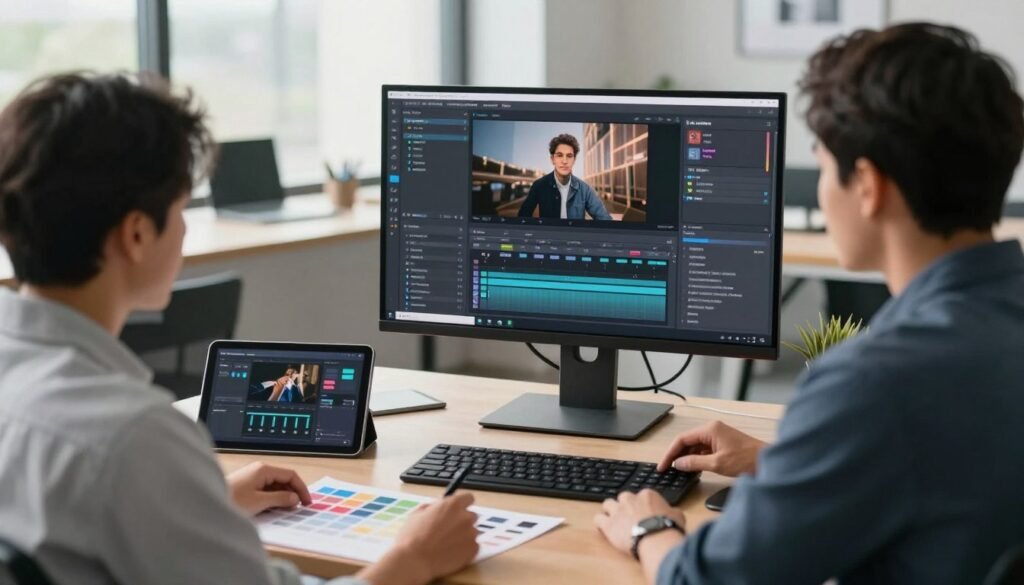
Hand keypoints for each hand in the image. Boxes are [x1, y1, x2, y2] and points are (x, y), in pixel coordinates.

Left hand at [226, 462, 311, 515]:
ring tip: (285, 510)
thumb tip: (294, 498)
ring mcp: (252, 477)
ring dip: (282, 496)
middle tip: (297, 507)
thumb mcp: (260, 502)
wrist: (206, 506)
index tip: (306, 501)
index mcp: (263, 469)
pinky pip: (266, 490)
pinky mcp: (246, 485)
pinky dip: (272, 498)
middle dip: (292, 492)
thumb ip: (280, 498)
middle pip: (283, 479)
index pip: (291, 474)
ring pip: (275, 485)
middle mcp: (259, 470)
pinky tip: (272, 508)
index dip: (301, 488)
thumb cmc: (230, 500)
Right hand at [358, 492, 478, 584]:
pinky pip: (473, 547)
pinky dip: (465, 550)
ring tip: (447, 545)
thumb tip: (438, 507)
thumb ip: (433, 507)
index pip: (468, 498)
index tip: (458, 510)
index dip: (462, 504)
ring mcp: (471, 534)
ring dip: (463, 536)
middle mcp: (465, 517)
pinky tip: (451, 554)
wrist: (414, 560)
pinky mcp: (473, 550)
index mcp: (453, 504)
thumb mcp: (418, 513)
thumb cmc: (412, 536)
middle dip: (462, 522)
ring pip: (472, 532)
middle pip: (471, 516)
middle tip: (449, 531)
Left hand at [593, 489, 684, 554]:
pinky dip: (600, 523)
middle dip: (625, 506)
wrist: (656, 538)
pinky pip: (598, 519)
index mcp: (647, 495)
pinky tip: (604, 528)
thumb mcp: (677, 515)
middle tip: (630, 518)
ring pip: (608, 504)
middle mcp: (630, 499)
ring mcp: (617, 510)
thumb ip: (671, 511)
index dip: (642, 506)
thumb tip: (672, 513)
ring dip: (610, 511)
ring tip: (615, 521)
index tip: (645, 514)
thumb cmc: (668, 527)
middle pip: (623, 498)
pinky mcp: (608, 524)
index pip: (641, 496)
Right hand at [657, 420, 766, 476]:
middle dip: (677, 455)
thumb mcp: (717, 464)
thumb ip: (694, 463)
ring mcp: (718, 436)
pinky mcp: (723, 444)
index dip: (670, 453)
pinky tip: (693, 469)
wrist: (769, 462)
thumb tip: (678, 464)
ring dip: (687, 458)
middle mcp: (713, 429)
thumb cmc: (747, 460)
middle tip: (667, 469)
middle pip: (687, 442)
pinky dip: (697, 459)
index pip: (682, 439)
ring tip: (679, 471)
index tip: (663, 466)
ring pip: (695, 446)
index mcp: (710, 429)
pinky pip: (704, 450)